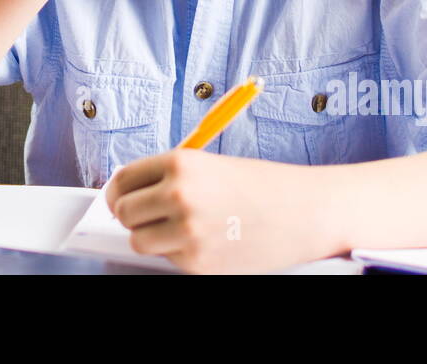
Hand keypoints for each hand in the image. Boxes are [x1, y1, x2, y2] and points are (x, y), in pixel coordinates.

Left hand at [104, 148, 348, 273]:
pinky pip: (168, 261)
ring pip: (138, 241)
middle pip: (124, 212)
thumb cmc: (263, 186)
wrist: (306, 212)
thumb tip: (133, 197)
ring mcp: (187, 232)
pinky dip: (180, 255)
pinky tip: (207, 242)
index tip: (123, 198)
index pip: (123, 179)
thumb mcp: (211, 167)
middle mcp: (178, 195)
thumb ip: (171, 178)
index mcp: (180, 163)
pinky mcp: (197, 264)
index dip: (120, 191)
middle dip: (131, 215)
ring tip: (178, 230)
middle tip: (148, 217)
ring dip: (151, 238)